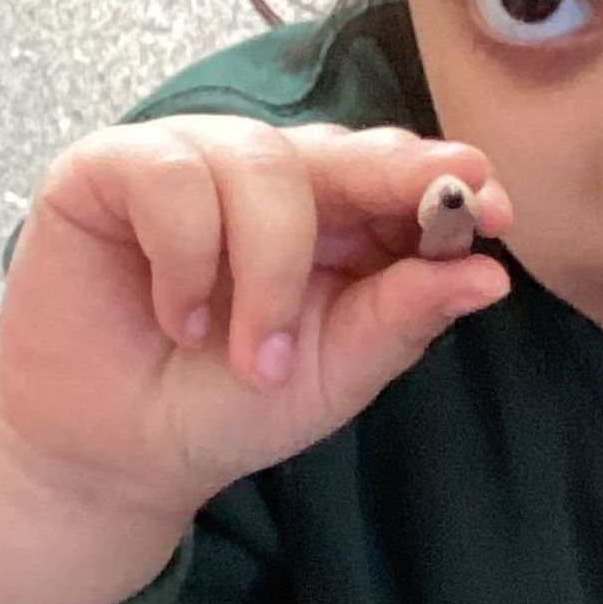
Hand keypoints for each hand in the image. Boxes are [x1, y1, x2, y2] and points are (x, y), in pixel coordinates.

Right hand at [0, 120, 511, 603]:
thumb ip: (399, 320)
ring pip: (262, 166)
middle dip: (390, 182)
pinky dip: (187, 255)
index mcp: (334, 217)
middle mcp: (265, 176)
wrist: (114, 454)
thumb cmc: (224, 404)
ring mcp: (188, 162)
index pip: (397, 174)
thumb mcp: (329, 374)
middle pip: (342, 150)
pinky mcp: (108, 168)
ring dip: (269, 269)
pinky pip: (172, 176)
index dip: (446, 182)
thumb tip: (487, 275)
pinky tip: (178, 318)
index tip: (494, 208)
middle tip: (432, 215)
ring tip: (248, 355)